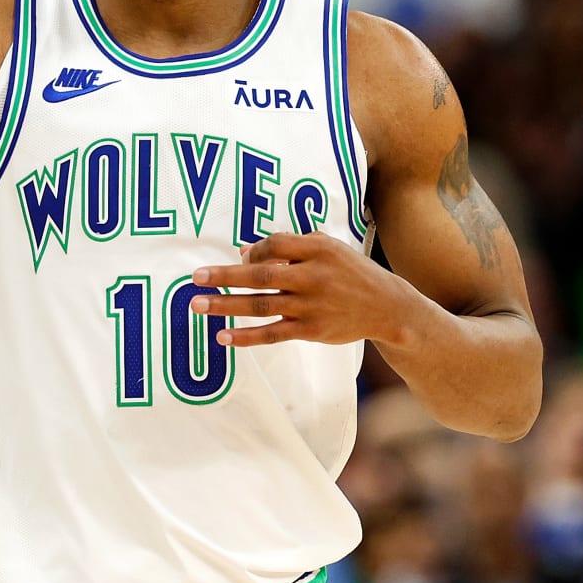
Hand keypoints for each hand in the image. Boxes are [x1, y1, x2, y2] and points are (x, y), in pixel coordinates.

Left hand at [190, 232, 423, 347]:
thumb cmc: (351, 272)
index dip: (253, 250)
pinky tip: (224, 337)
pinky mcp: (311, 330)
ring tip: (197, 305)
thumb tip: (244, 252)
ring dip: (226, 306)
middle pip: (260, 275)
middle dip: (224, 276)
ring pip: (261, 305)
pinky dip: (247, 336)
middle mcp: (313, 277)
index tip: (240, 256)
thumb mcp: (328, 249)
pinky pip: (273, 333)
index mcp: (318, 250)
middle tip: (195, 277)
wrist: (387, 307)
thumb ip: (290, 247)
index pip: (274, 245)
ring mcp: (311, 305)